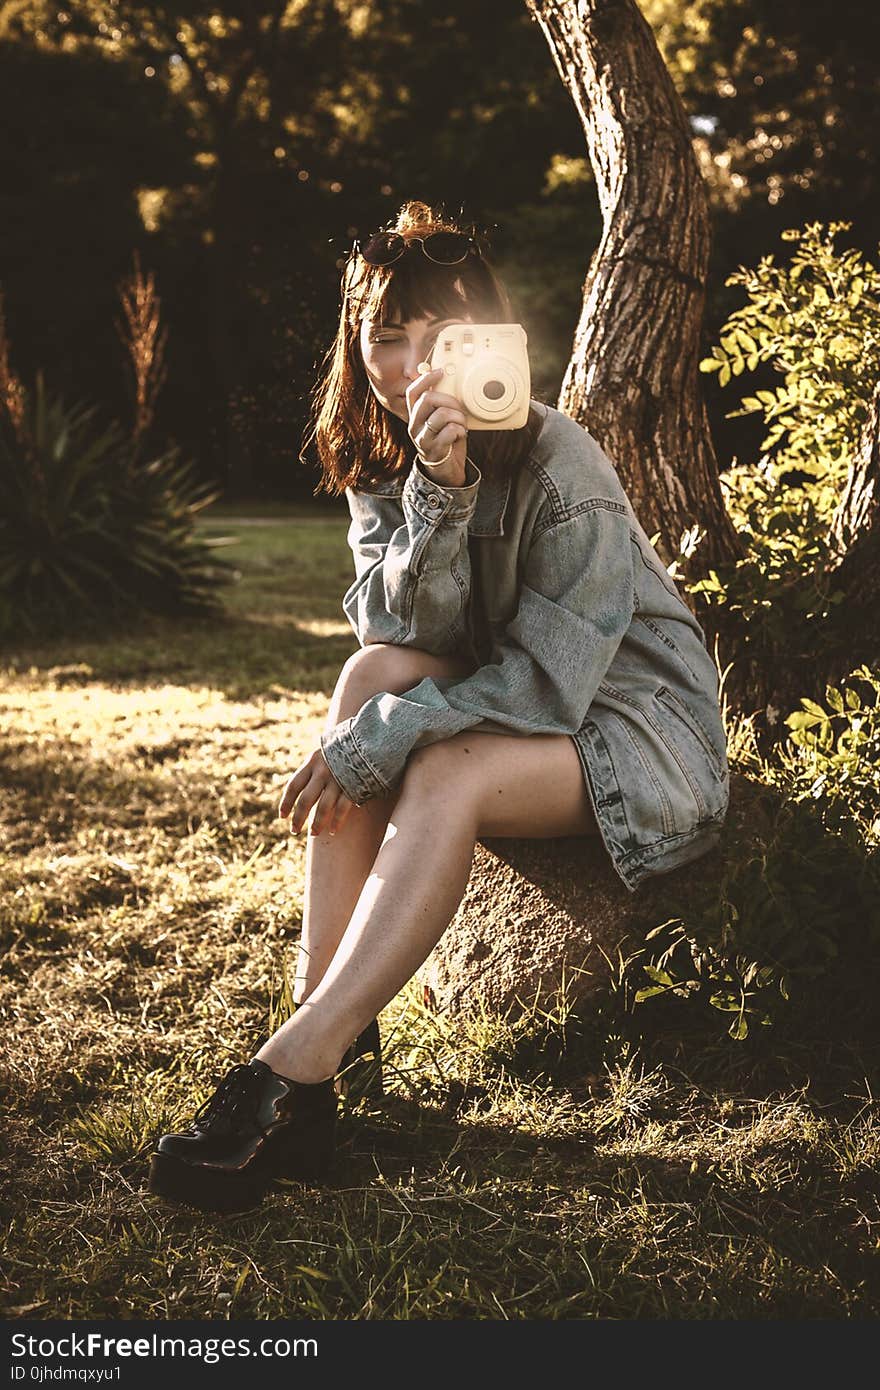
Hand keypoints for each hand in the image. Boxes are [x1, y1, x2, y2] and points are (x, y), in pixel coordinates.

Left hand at [278, 747, 356, 836]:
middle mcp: (323, 771)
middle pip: (306, 800)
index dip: (286, 803)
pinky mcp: (354, 786)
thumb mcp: (323, 754)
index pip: (294, 785)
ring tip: (314, 833)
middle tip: (294, 831)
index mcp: (312, 762)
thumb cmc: (342, 750)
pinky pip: (342, 808)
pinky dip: (337, 821)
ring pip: (323, 807)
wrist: (368, 741)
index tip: (282, 816)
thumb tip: (299, 793)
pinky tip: (333, 831)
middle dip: (298, 818)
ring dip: (317, 823)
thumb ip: (312, 770)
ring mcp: (338, 779)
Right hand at [405, 366, 467, 486]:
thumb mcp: (440, 420)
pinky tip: (461, 435)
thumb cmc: (446, 441)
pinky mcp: (434, 451)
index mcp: (415, 416)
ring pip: (441, 415)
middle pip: (427, 400)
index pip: (413, 392)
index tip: (441, 372)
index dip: (426, 379)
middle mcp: (414, 427)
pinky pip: (450, 431)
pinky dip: (461, 431)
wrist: (445, 471)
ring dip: (458, 417)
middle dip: (449, 400)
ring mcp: (423, 440)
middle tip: (459, 409)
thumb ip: (441, 404)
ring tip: (462, 424)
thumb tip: (449, 381)